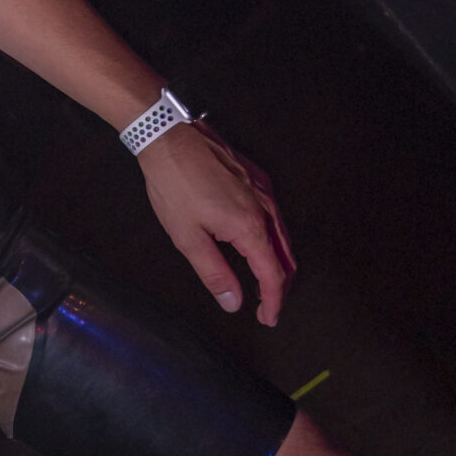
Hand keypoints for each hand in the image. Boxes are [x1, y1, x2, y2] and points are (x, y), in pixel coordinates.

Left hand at [137, 122, 295, 327]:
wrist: (169, 136)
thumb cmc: (174, 184)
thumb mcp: (187, 237)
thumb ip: (214, 272)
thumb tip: (233, 302)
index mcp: (250, 227)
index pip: (273, 275)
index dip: (273, 301)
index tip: (268, 319)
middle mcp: (266, 208)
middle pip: (285, 257)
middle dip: (279, 286)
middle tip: (265, 307)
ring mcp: (264, 190)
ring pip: (283, 236)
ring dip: (277, 262)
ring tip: (261, 282)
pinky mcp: (257, 178)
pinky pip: (275, 215)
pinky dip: (272, 239)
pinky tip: (256, 244)